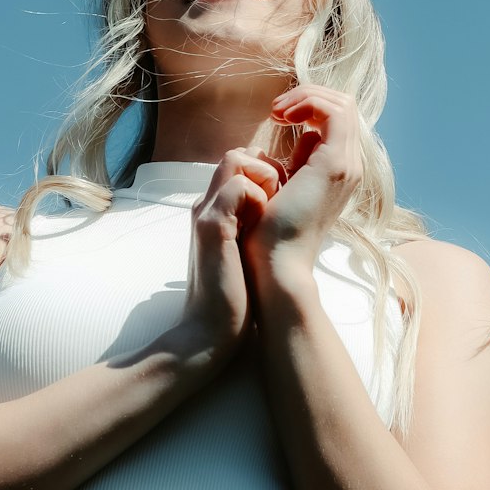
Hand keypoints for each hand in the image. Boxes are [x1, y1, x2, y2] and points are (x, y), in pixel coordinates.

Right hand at [181, 149, 281, 358]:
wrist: (208, 333)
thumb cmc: (235, 297)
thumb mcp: (243, 250)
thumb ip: (251, 224)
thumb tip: (276, 209)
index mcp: (216, 209)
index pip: (240, 163)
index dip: (265, 171)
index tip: (282, 198)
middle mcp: (207, 204)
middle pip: (237, 155)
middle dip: (267, 169)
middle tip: (279, 203)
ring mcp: (206, 213)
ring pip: (236, 159)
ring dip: (264, 178)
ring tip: (271, 212)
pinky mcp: (212, 227)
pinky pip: (238, 187)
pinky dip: (257, 197)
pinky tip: (262, 225)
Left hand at [241, 86, 362, 282]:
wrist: (276, 261)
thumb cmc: (272, 227)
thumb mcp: (290, 181)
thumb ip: (302, 157)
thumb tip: (303, 134)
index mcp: (341, 168)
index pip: (339, 116)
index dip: (311, 104)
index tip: (278, 116)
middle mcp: (351, 165)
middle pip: (344, 105)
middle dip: (308, 96)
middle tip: (276, 111)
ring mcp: (347, 165)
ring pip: (342, 104)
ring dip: (307, 97)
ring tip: (278, 112)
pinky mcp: (334, 165)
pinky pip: (334, 113)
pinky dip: (308, 104)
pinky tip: (283, 118)